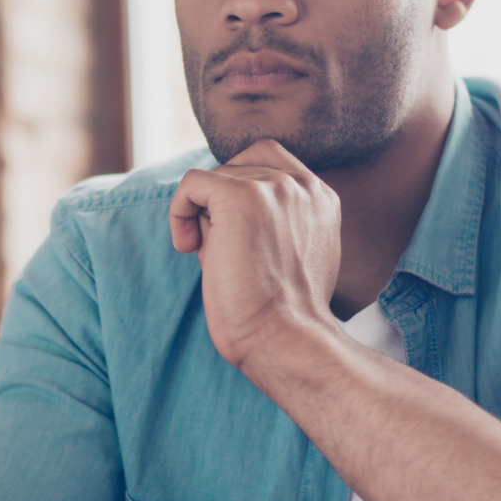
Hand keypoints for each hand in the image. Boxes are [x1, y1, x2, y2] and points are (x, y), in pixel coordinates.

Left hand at [169, 140, 341, 371]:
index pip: (271, 162)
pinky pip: (191, 183)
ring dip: (203, 213)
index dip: (241, 187)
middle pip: (240, 166)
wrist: (283, 339)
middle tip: (218, 245)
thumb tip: (210, 205)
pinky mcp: (242, 196)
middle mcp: (303, 186)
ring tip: (209, 256)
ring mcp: (274, 187)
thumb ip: (267, 220)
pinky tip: (186, 246)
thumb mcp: (285, 255)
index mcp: (321, 198)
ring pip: (216, 176)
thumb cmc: (279, 313)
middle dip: (221, 200)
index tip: (233, 232)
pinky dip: (178, 211)